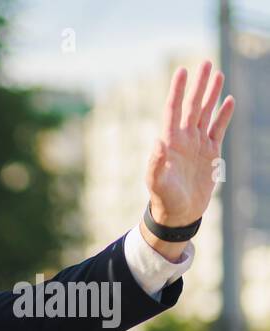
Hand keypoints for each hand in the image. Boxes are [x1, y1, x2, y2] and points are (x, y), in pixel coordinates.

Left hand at [145, 60, 234, 231]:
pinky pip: (219, 129)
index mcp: (169, 142)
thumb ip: (156, 163)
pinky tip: (229, 100)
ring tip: (217, 74)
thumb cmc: (164, 199)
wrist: (179, 214)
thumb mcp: (157, 183)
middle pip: (192, 105)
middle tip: (205, 63)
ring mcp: (197, 144)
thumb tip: (157, 143)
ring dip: (211, 94)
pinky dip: (224, 115)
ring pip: (206, 113)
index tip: (182, 71)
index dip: (177, 90)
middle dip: (198, 85)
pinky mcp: (211, 153)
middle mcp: (183, 139)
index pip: (173, 110)